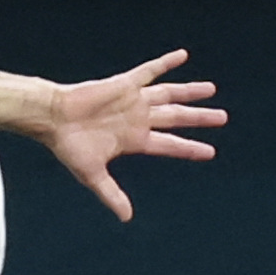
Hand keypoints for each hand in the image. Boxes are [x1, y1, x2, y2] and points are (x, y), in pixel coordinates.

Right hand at [39, 51, 226, 222]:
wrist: (52, 119)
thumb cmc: (69, 147)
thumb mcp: (93, 175)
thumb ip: (112, 194)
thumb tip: (127, 218)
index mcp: (135, 140)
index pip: (171, 145)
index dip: (191, 148)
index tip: (210, 152)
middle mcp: (139, 119)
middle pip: (177, 118)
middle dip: (200, 118)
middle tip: (222, 118)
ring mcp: (134, 100)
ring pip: (169, 94)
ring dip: (190, 92)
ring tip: (212, 90)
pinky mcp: (124, 84)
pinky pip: (149, 71)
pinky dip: (165, 63)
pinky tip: (183, 56)